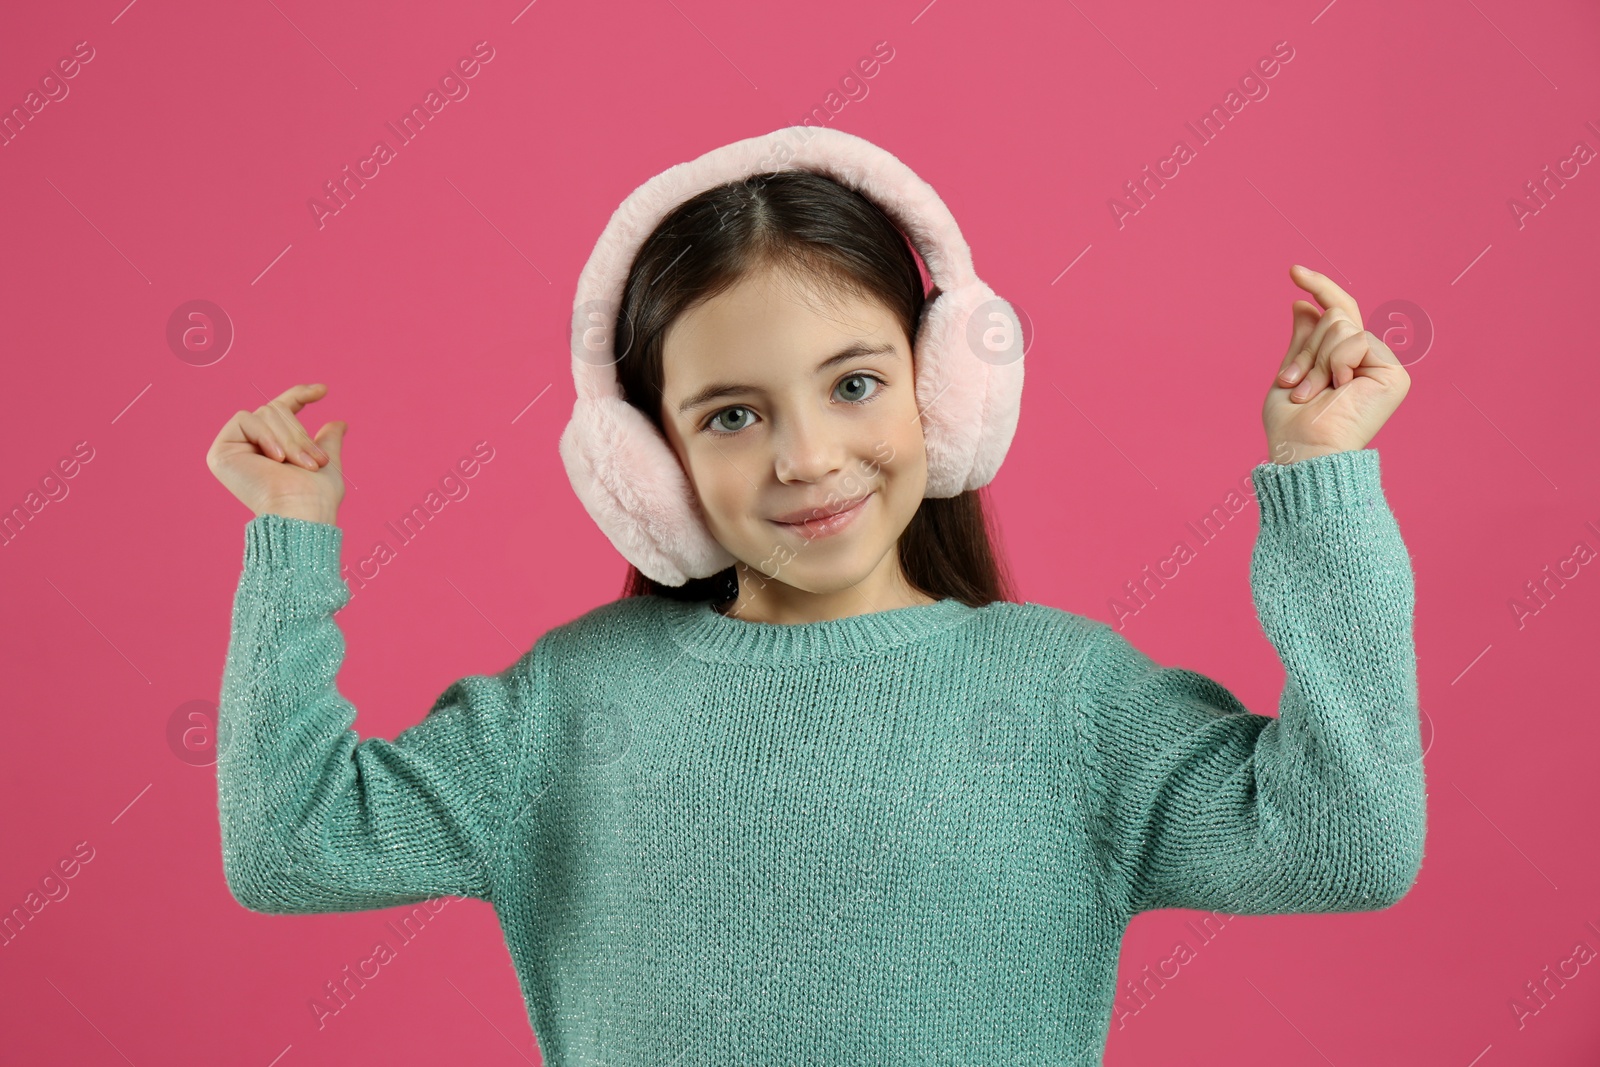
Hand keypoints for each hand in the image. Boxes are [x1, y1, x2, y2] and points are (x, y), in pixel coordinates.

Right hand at [206, 383, 347, 521]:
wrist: (301, 512)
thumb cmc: (317, 495)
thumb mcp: (327, 462)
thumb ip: (327, 441)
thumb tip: (339, 423)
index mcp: (271, 449)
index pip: (281, 410)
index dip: (300, 395)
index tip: (324, 390)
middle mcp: (249, 447)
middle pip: (276, 411)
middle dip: (300, 434)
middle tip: (314, 462)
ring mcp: (234, 449)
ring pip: (266, 414)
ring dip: (290, 439)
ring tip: (302, 464)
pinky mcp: (221, 452)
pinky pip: (246, 419)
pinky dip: (267, 436)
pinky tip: (276, 459)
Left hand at [1264, 265, 1409, 464]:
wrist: (1305, 450)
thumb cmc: (1292, 425)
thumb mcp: (1291, 373)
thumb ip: (1303, 341)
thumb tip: (1304, 303)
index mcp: (1343, 359)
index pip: (1338, 311)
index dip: (1319, 287)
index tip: (1293, 270)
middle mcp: (1367, 359)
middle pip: (1335, 315)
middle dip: (1306, 349)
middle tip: (1295, 385)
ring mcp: (1382, 365)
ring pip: (1341, 325)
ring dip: (1315, 360)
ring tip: (1310, 393)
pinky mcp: (1394, 373)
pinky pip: (1355, 339)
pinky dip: (1335, 362)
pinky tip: (1339, 388)